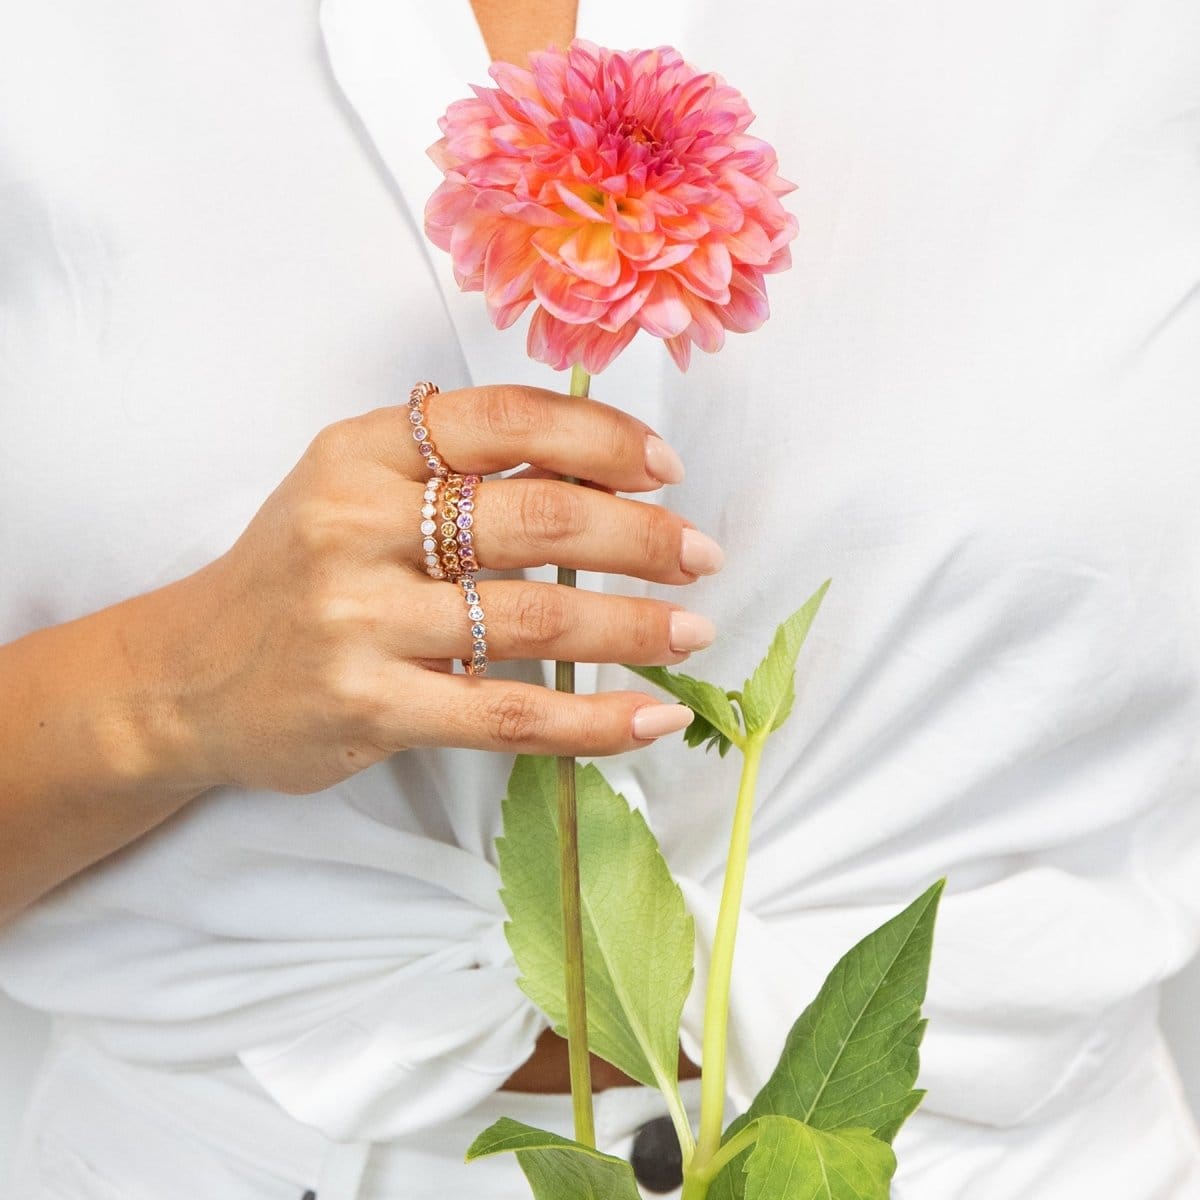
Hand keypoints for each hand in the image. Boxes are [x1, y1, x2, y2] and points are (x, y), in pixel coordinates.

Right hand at [164, 385, 723, 793]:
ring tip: (691, 632)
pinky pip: (507, 717)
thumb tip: (601, 472)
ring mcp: (357, 620)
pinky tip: (648, 717)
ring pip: (532, 621)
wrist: (187, 677)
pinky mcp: (367, 708)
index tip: (664, 469)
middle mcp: (354, 525)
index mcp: (359, 451)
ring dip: (632, 627)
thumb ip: (452, 470)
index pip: (502, 420)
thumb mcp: (352, 489)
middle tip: (702, 556)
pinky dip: (592, 721)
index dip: (599, 438)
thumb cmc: (295, 573)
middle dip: (640, 538)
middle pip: (534, 518)